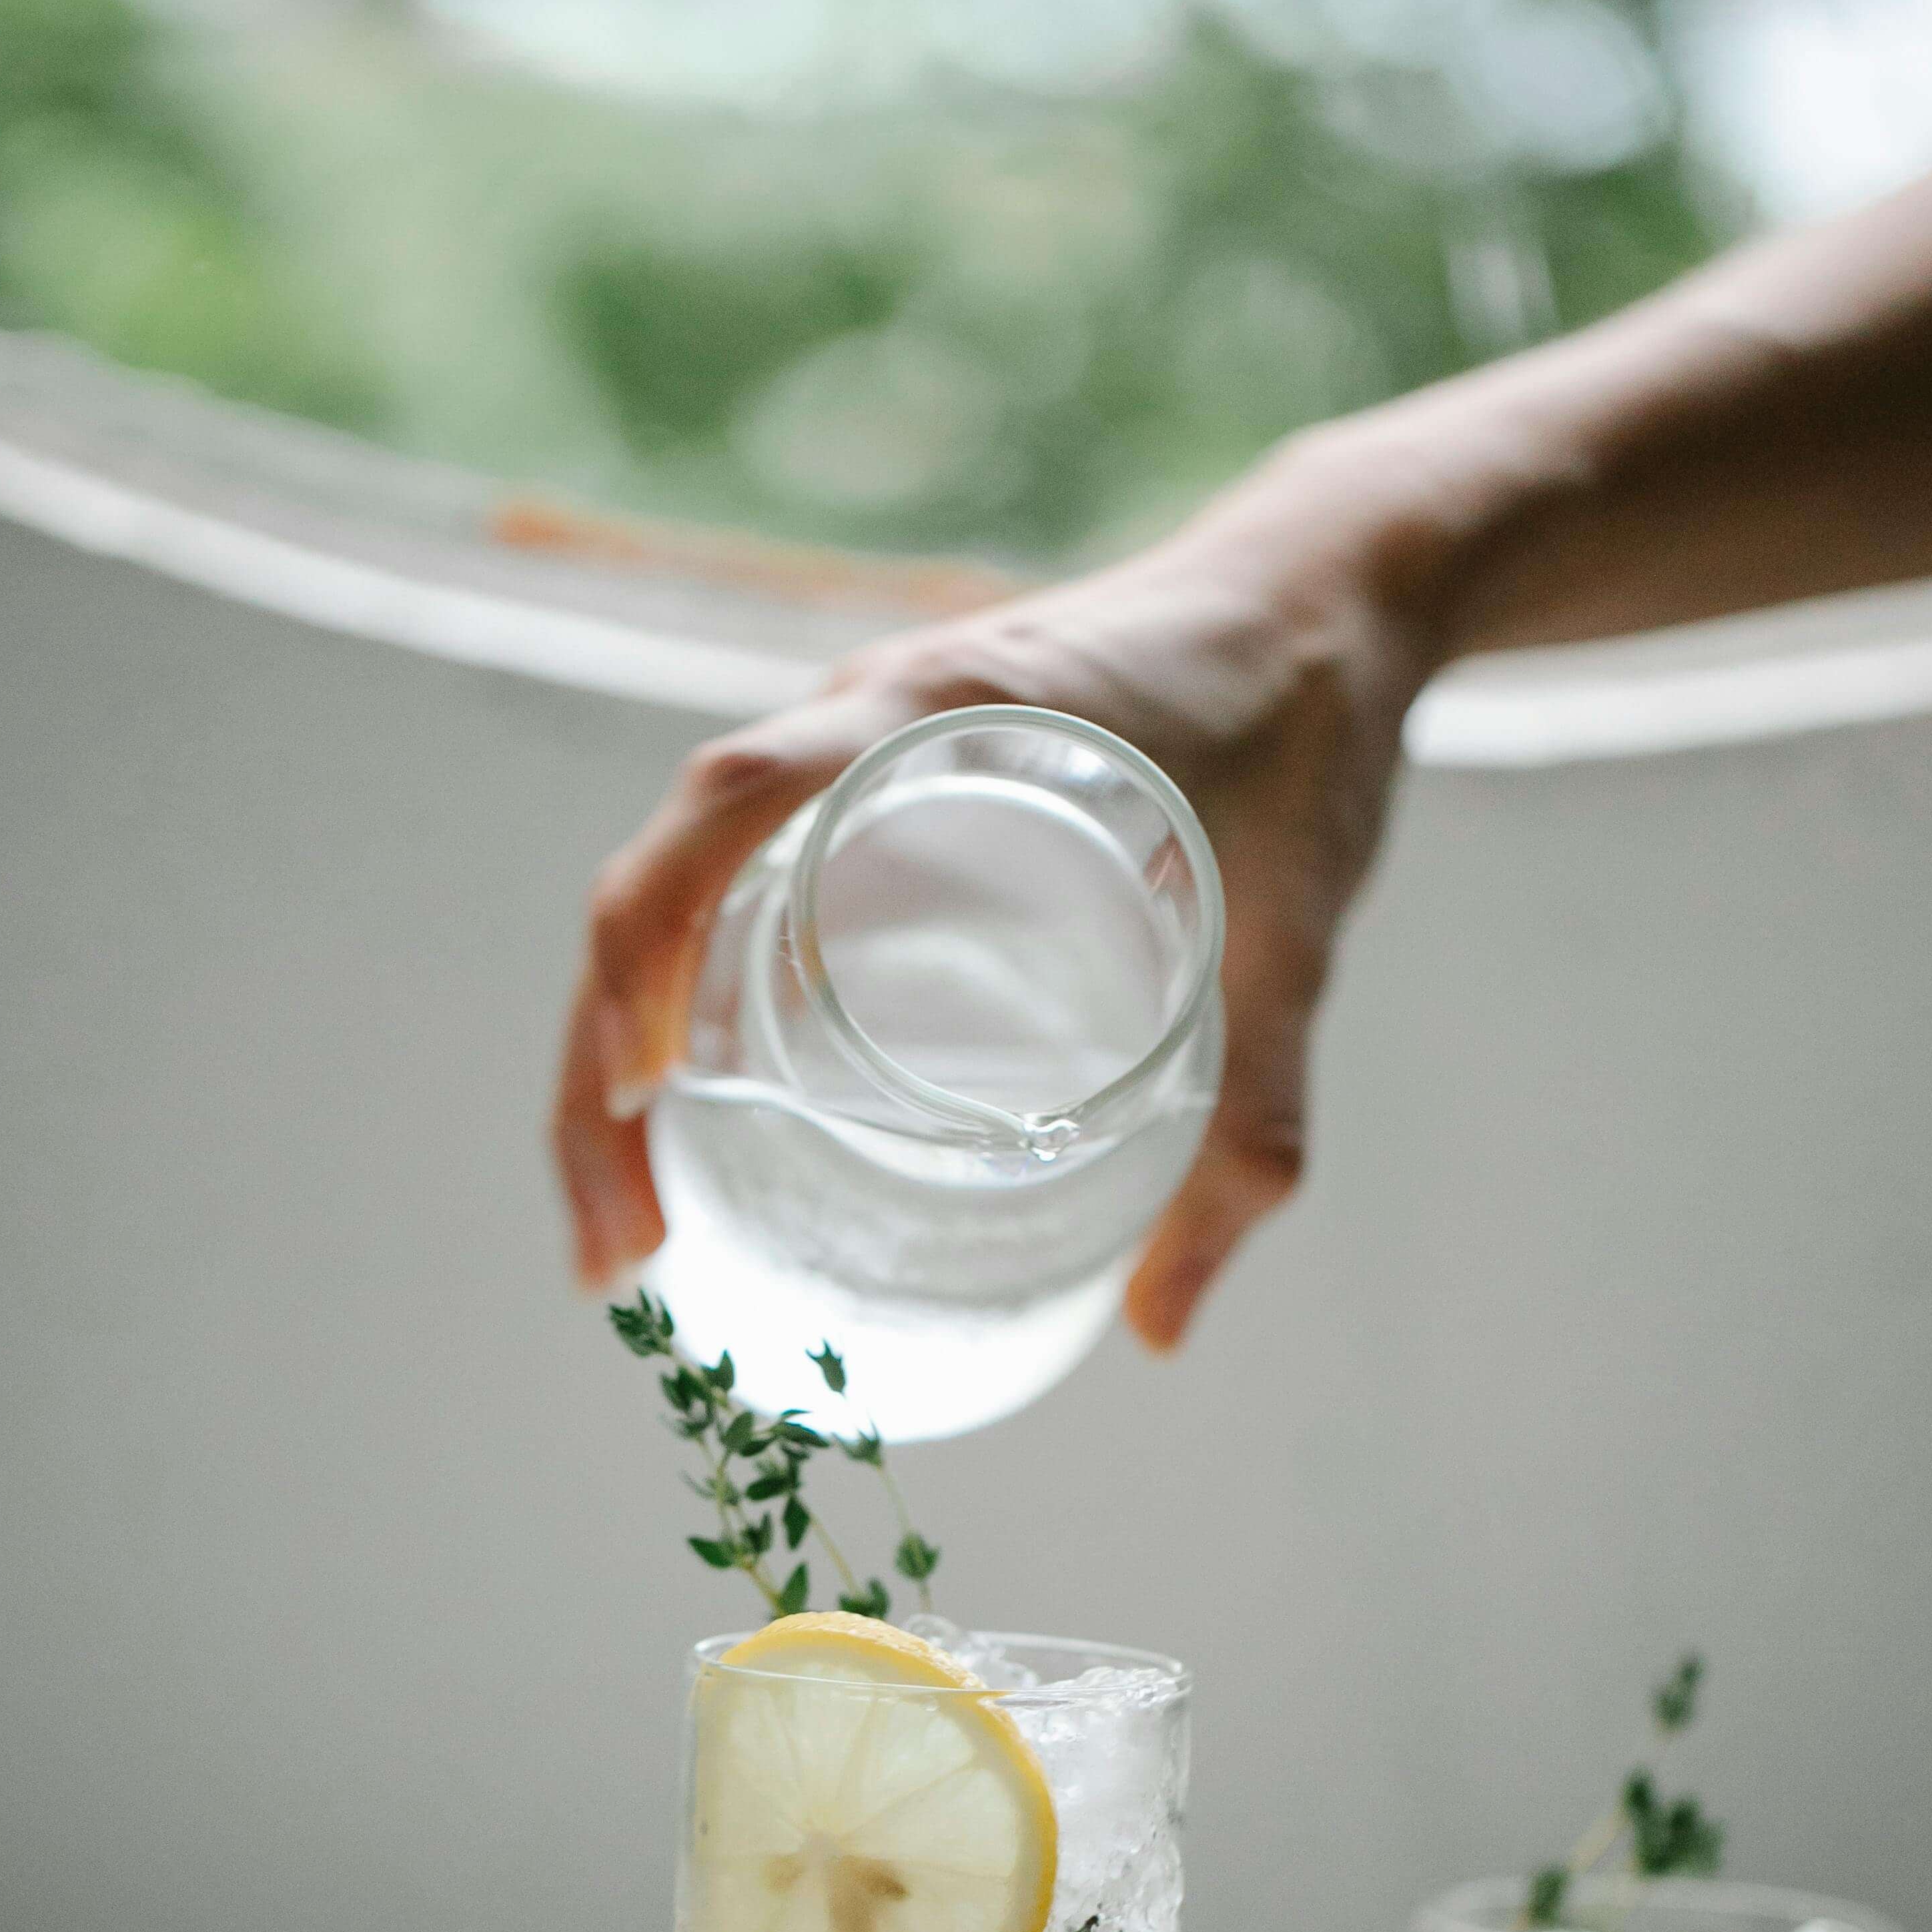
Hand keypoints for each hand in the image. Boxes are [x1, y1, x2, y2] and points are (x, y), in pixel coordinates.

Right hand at [552, 446, 1432, 1348]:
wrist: (1329, 600)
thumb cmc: (1312, 737)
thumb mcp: (1293, 939)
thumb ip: (1253, 1124)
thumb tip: (1164, 1331)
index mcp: (945, 710)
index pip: (733, 799)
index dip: (651, 941)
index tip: (642, 1096)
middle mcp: (868, 722)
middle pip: (660, 879)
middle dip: (602, 1068)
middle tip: (623, 1245)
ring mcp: (861, 757)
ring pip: (681, 898)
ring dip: (626, 1048)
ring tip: (634, 1217)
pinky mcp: (881, 797)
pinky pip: (745, 894)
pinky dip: (693, 1004)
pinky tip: (701, 1122)